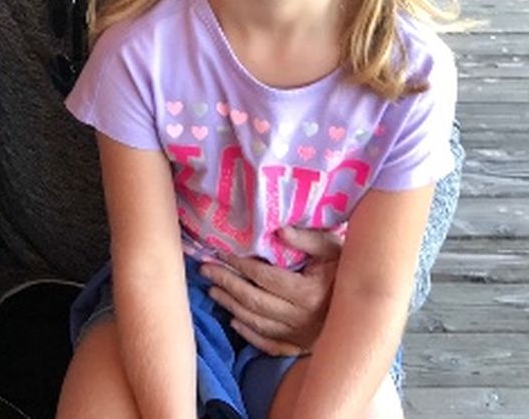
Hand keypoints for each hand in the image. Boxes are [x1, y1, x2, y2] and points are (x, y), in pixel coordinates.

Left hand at [199, 226, 341, 355]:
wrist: (372, 307)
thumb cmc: (350, 271)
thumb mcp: (335, 248)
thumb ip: (307, 239)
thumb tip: (278, 230)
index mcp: (309, 293)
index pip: (264, 277)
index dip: (239, 264)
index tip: (220, 252)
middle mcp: (302, 318)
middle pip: (254, 301)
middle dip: (227, 283)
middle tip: (206, 269)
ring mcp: (300, 336)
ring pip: (257, 323)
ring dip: (231, 306)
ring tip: (213, 289)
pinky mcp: (301, 348)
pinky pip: (269, 345)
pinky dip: (248, 334)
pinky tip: (234, 320)